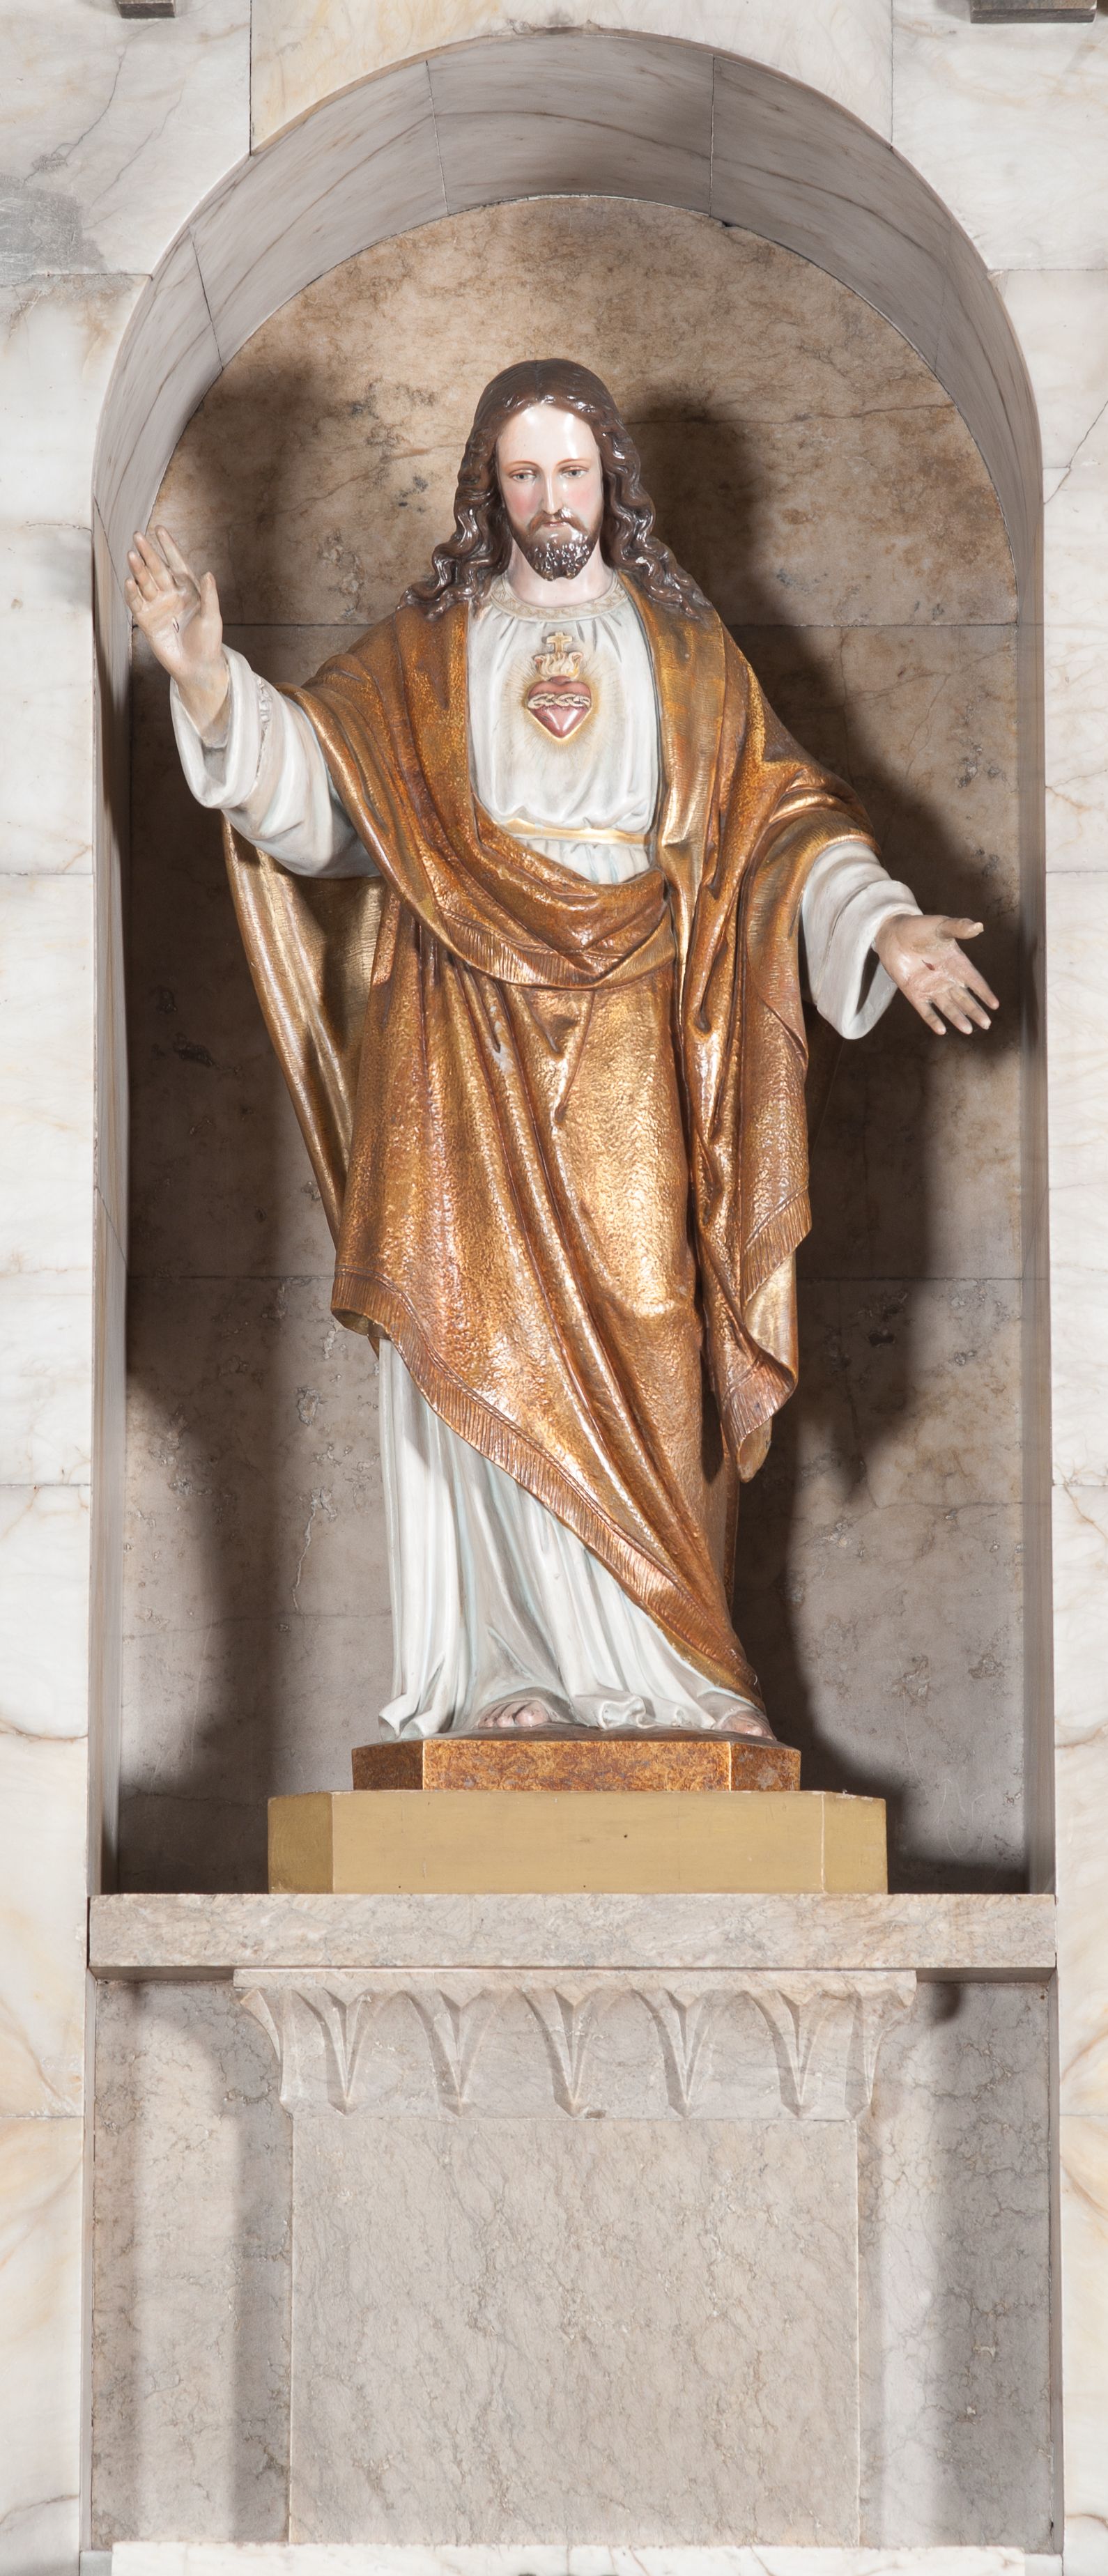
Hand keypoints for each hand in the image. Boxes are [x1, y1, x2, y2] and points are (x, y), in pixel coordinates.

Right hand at [124, 525, 228, 735]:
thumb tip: (208, 574)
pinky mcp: (147, 621)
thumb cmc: (208, 642)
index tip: (160, 529)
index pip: (176, 563)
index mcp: (188, 590)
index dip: (168, 547)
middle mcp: (171, 594)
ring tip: (131, 555)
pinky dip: (132, 593)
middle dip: (148, 553)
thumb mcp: (212, 617)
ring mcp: (158, 606)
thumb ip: (209, 595)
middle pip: (157, 569)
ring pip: (145, 583)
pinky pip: (137, 603)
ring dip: (138, 570)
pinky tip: (129, 581)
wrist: (197, 667)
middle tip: (137, 536)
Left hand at [873, 911, 998, 1036]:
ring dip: (957, 1018)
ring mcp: (930, 987)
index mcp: (957, 963)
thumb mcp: (941, 926)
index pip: (974, 981)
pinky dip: (932, 1020)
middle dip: (975, 1011)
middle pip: (964, 998)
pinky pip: (925, 1010)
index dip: (984, 992)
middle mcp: (946, 978)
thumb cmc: (919, 927)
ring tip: (968, 1030)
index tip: (995, 1005)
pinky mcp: (914, 993)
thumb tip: (978, 926)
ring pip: (947, 1006)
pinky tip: (941, 1030)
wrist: (893, 933)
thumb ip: (958, 927)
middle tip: (986, 1024)